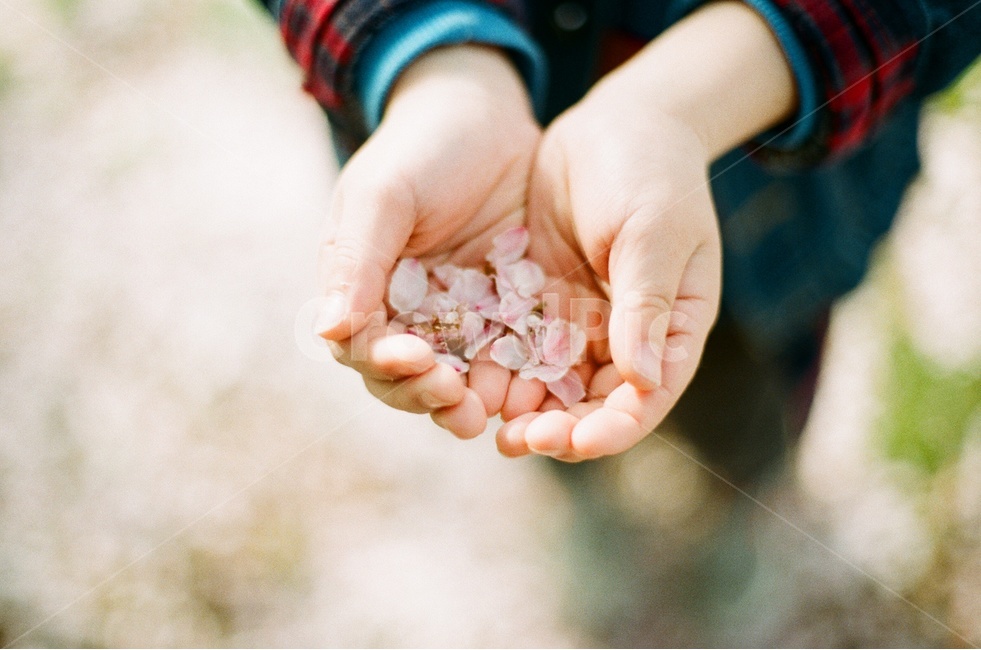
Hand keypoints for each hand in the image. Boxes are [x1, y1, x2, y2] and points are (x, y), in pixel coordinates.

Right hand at [314, 45, 541, 437]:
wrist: (484, 116)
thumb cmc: (420, 148)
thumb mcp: (383, 195)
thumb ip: (357, 260)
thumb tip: (329, 330)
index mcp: (363, 291)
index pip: (363, 347)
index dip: (384, 363)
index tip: (413, 360)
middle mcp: (406, 315)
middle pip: (406, 377)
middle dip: (427, 394)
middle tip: (457, 401)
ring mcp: (457, 319)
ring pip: (457, 378)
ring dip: (470, 401)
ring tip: (492, 413)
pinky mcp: (504, 316)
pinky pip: (507, 357)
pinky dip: (515, 379)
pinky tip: (535, 390)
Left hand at [495, 1, 797, 459]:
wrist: (616, 123)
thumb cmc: (652, 172)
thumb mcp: (654, 233)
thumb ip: (646, 305)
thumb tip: (643, 381)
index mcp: (673, 330)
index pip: (646, 399)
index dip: (612, 429)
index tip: (575, 443)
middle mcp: (628, 337)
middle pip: (594, 404)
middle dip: (559, 430)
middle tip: (517, 440)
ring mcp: (582, 322)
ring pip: (551, 384)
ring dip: (521, 407)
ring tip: (485, 419)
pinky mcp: (543, 302)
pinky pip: (518, 346)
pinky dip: (497, 368)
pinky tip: (467, 378)